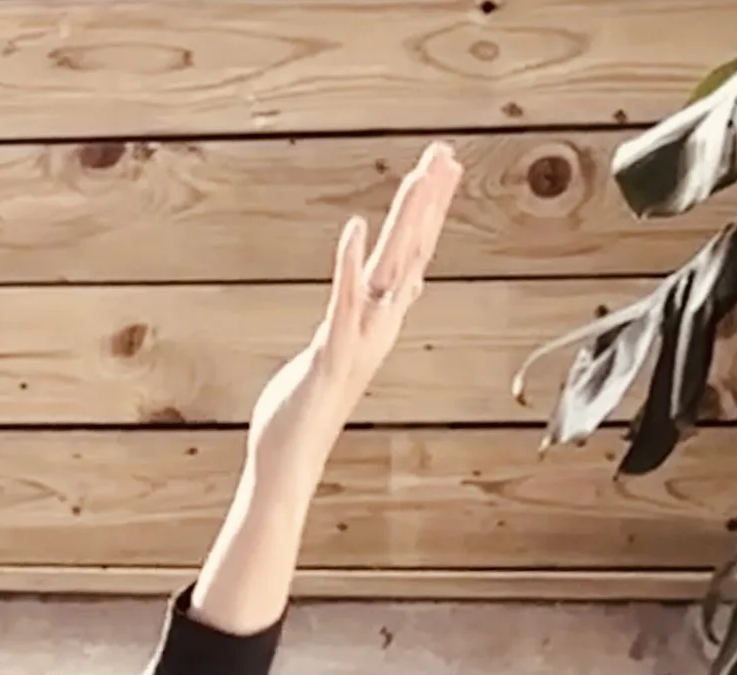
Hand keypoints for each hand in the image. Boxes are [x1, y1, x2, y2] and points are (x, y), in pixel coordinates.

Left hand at [245, 142, 462, 493]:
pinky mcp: (331, 355)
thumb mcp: (340, 350)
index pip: (414, 254)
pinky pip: (344, 303)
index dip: (431, 210)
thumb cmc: (306, 407)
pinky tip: (355, 229)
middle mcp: (378, 326)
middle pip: (411, 252)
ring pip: (389, 271)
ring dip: (405, 222)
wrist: (290, 459)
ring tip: (417, 175)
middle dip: (428, 201)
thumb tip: (388, 299)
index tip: (446, 167)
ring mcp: (358, 340)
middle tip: (445, 152)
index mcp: (379, 320)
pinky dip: (350, 265)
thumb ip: (362, 318)